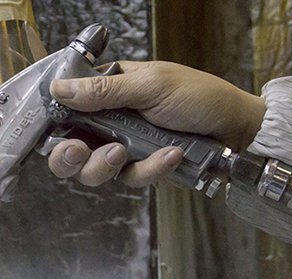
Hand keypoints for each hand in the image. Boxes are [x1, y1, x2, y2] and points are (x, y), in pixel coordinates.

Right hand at [46, 61, 265, 187]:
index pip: (65, 110)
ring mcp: (126, 148)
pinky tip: (171, 156)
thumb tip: (58, 90)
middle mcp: (110, 122)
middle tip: (77, 153)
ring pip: (95, 172)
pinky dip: (150, 170)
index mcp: (107, 91)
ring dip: (105, 166)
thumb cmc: (199, 96)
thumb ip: (103, 92)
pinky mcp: (144, 170)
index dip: (53, 127)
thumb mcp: (150, 86)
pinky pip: (132, 179)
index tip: (55, 136)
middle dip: (68, 157)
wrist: (238, 129)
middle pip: (69, 150)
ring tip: (126, 153)